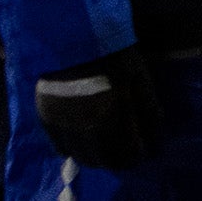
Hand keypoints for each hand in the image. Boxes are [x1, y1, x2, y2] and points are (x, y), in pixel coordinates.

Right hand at [34, 47, 162, 169]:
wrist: (74, 38)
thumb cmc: (113, 56)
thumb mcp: (139, 79)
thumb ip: (148, 111)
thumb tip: (155, 140)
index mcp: (113, 118)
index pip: (129, 155)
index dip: (139, 155)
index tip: (143, 151)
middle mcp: (86, 130)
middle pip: (105, 162)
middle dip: (119, 160)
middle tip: (126, 151)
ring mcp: (64, 127)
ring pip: (83, 159)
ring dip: (97, 158)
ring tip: (106, 147)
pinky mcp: (47, 121)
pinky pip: (61, 149)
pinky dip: (74, 150)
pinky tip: (83, 141)